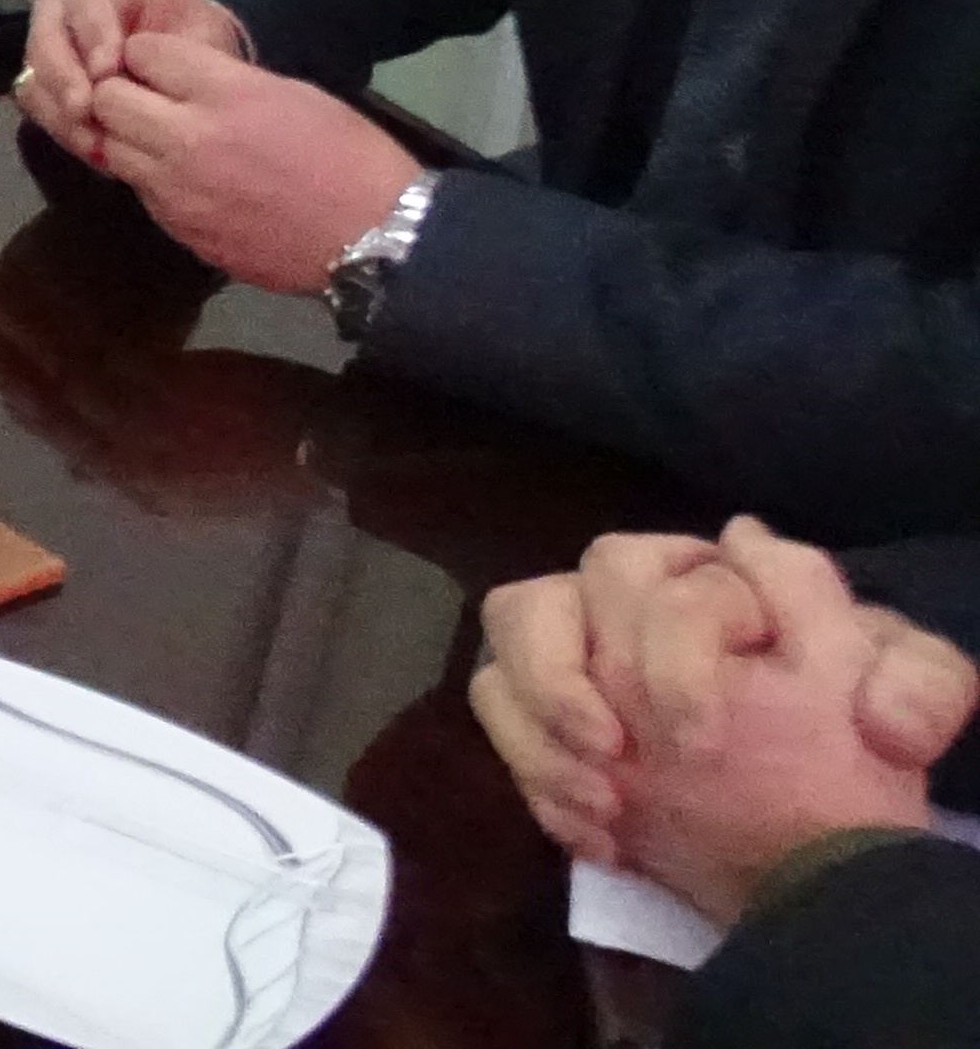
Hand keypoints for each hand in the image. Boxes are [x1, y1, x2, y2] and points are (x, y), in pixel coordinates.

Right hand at [18, 0, 251, 162]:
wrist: (181, 52)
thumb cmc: (191, 33)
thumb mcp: (200, 30)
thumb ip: (181, 50)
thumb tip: (149, 80)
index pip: (88, 4)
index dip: (94, 38)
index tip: (107, 72)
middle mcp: (62, 8)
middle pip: (45, 38)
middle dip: (63, 76)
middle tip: (85, 109)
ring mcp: (46, 46)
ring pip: (33, 74)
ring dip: (59, 110)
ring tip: (94, 141)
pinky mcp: (42, 82)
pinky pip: (36, 105)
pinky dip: (60, 128)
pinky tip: (95, 149)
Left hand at [84, 33, 420, 295]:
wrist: (378, 239)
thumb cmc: (350, 156)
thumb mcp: (293, 93)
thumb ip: (225, 81)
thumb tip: (180, 77)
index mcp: (224, 93)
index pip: (143, 51)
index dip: (147, 52)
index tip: (158, 62)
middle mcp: (186, 138)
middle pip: (107, 99)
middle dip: (119, 91)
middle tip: (146, 99)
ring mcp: (177, 190)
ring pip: (111, 149)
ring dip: (128, 139)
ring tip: (161, 140)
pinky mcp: (180, 230)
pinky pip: (141, 193)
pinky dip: (151, 181)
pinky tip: (185, 181)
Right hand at [473, 529, 978, 871]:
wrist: (819, 859)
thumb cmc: (853, 757)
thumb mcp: (898, 684)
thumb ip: (846, 602)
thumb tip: (745, 538)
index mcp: (700, 583)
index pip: (646, 586)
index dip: (666, 663)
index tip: (701, 744)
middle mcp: (619, 615)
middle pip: (535, 606)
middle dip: (559, 684)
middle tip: (613, 753)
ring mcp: (576, 677)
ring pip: (500, 673)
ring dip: (535, 741)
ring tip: (604, 806)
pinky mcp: (552, 740)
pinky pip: (503, 744)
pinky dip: (541, 790)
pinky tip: (602, 840)